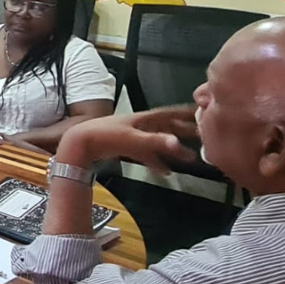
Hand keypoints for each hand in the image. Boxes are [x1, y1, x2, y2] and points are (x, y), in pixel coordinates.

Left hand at [56, 106, 197, 173]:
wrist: (80, 143)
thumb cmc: (104, 136)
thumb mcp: (133, 139)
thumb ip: (156, 143)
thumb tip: (179, 145)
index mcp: (145, 119)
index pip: (172, 113)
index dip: (187, 113)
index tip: (204, 111)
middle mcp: (141, 125)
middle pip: (168, 127)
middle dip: (185, 131)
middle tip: (203, 135)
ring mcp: (134, 136)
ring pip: (158, 141)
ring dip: (173, 148)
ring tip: (189, 157)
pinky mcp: (127, 147)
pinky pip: (147, 154)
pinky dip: (157, 162)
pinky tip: (165, 172)